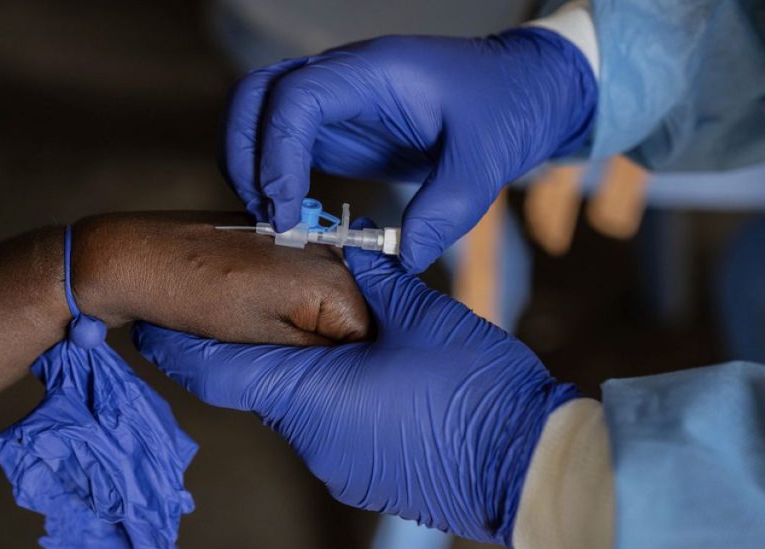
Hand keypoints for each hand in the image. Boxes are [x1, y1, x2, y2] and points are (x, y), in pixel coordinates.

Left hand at [70, 212, 368, 345]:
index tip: (310, 376)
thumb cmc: (194, 296)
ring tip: (260, 331)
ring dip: (305, 326)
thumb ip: (316, 353)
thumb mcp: (264, 341)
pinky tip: (253, 312)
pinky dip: (287, 305)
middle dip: (325, 345)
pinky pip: (303, 284)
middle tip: (284, 362)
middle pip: (348, 318)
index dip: (340, 365)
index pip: (367, 338)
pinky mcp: (282, 239)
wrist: (138, 255)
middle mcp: (327, 252)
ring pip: (325, 303)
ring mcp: (305, 241)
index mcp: (331, 279)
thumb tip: (345, 366)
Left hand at [134, 218, 578, 546]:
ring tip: (339, 334)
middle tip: (264, 299)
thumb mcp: (419, 313)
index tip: (154, 319)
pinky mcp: (363, 479)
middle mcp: (308, 440)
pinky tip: (371, 377)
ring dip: (304, 369)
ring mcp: (336, 467)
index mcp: (307, 394)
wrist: (530, 468)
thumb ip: (369, 275)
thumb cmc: (473, 388)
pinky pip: (329, 430)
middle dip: (257, 342)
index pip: (214, 370)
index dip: (178, 343)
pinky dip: (332, 398)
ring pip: (297, 405)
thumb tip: (344, 247)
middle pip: (257, 383)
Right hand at [221, 27, 596, 271]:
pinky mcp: (337, 129)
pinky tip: (290, 217)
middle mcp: (342, 80)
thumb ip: (446, 210)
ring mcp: (335, 103)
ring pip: (257, 116)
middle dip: (243, 156)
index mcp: (374, 73)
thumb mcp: (487, 160)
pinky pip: (282, 144)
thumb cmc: (508, 106)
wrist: (521, 90)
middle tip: (266, 218)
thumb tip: (402, 259)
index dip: (278, 154)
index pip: (297, 98)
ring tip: (273, 221)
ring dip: (249, 166)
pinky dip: (270, 177)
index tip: (287, 212)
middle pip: (255, 96)